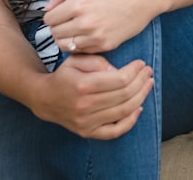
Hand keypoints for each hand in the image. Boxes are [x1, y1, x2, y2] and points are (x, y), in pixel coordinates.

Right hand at [30, 53, 153, 138]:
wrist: (44, 99)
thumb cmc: (65, 76)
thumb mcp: (77, 60)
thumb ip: (99, 62)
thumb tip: (120, 71)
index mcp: (84, 86)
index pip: (120, 80)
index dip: (135, 71)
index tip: (142, 64)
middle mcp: (85, 106)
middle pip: (125, 95)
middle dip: (141, 81)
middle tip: (148, 72)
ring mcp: (86, 122)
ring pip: (123, 111)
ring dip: (141, 97)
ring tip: (148, 85)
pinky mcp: (87, 132)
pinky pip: (114, 131)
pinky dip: (130, 121)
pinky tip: (138, 108)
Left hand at [44, 0, 158, 53]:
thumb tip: (47, 7)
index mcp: (78, 4)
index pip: (49, 19)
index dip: (53, 14)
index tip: (61, 11)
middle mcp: (85, 23)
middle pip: (54, 33)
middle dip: (58, 26)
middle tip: (68, 19)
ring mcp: (96, 36)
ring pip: (64, 45)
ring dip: (66, 37)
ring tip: (75, 28)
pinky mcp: (106, 45)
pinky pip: (80, 51)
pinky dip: (79, 44)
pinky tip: (87, 33)